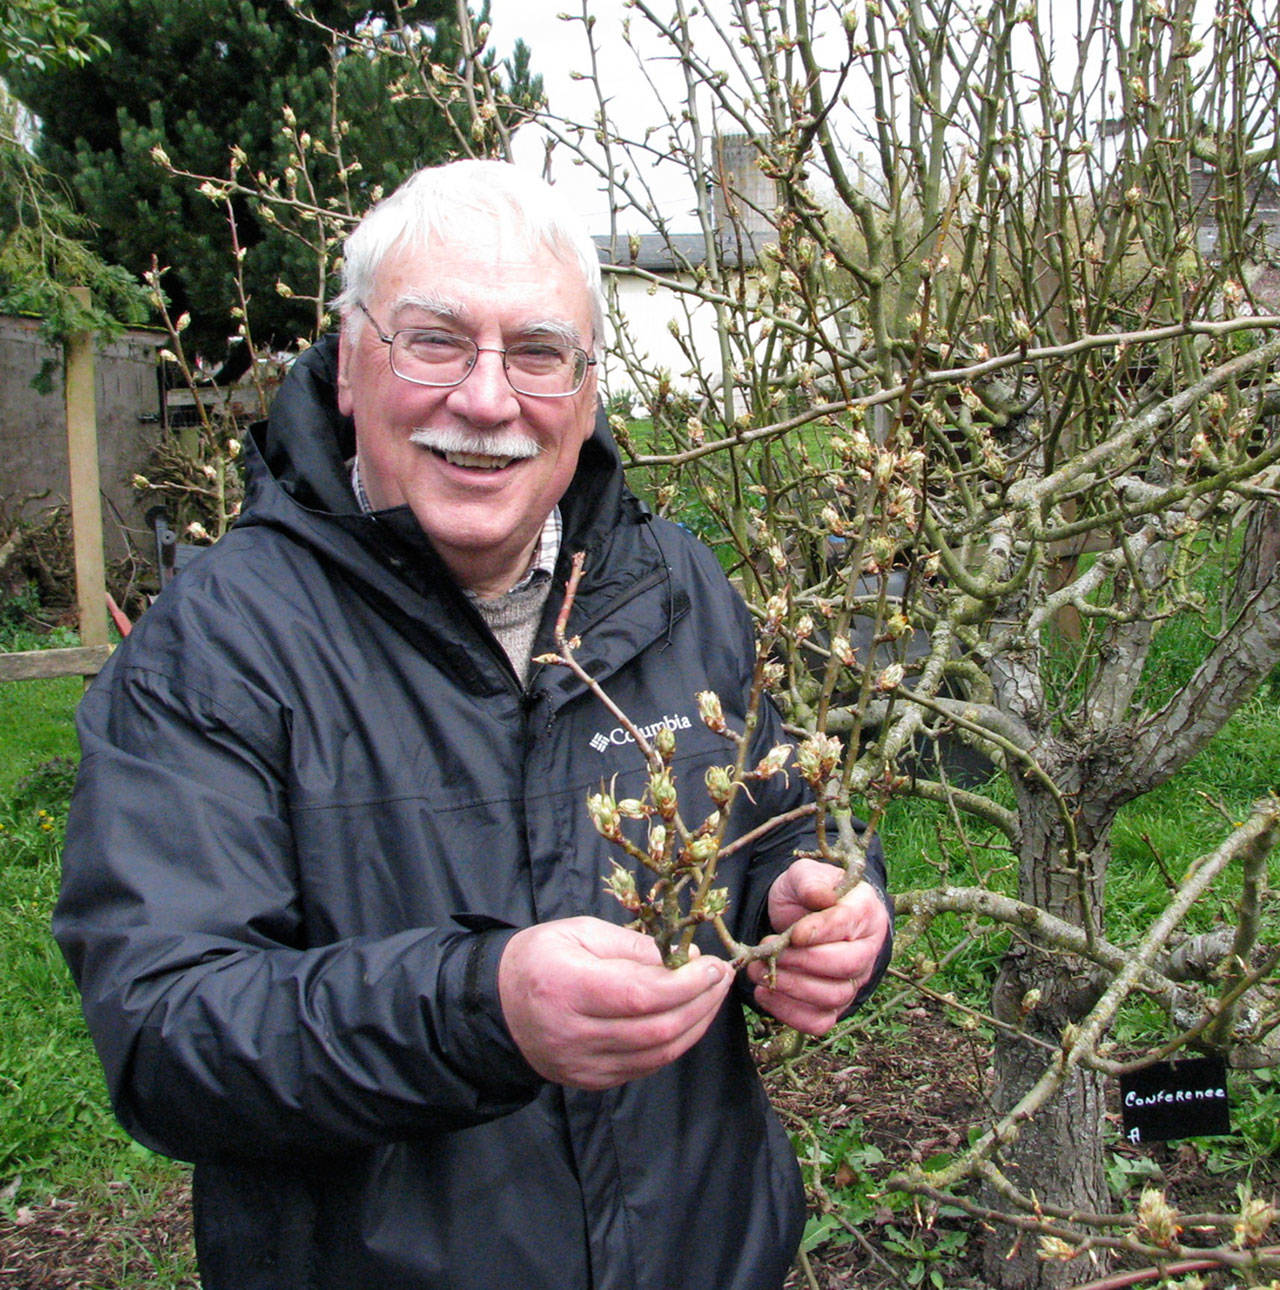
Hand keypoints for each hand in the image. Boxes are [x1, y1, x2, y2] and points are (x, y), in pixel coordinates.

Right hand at [498, 917, 733, 1089]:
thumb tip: (685, 959)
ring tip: (712, 996)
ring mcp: (582, 1064)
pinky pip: (645, 1067)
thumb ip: (631, 945)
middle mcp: (573, 1034)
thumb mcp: (579, 932)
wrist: (499, 1006)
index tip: (713, 965)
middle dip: (700, 1003)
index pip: (640, 995)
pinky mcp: (590, 1081)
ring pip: (657, 1054)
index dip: (686, 984)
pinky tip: (687, 1018)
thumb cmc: (541, 958)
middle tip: (723, 978)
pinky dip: (674, 1043)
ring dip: (695, 1025)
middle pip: (656, 1029)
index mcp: (566, 987)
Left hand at [748, 858, 890, 1035]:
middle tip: (768, 951)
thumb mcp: (803, 876)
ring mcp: (854, 981)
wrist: (801, 916)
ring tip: (759, 971)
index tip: (794, 934)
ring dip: (792, 988)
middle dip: (802, 962)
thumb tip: (820, 897)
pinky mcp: (835, 1005)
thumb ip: (810, 882)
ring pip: (833, 997)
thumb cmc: (806, 894)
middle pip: (846, 966)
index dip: (821, 931)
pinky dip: (790, 1013)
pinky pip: (819, 1021)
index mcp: (865, 910)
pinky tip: (765, 994)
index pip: (848, 923)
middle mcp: (867, 949)